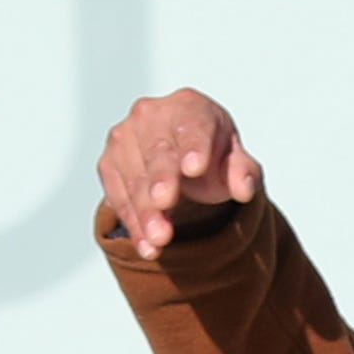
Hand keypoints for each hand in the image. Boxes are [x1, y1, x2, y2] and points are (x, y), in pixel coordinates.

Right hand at [98, 88, 260, 260]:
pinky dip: (134, 224)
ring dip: (146, 212)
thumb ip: (243, 172)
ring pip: (135, 179)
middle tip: (165, 203)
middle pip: (158, 152)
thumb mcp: (234, 162)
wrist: (180, 159)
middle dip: (161, 179)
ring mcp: (125, 138)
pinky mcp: (109, 164)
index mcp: (189, 107)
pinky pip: (119, 197)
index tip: (195, 168)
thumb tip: (245, 188)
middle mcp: (151, 116)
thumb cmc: (210, 156)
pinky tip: (147, 246)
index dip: (194, 146)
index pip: (192, 125)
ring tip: (159, 239)